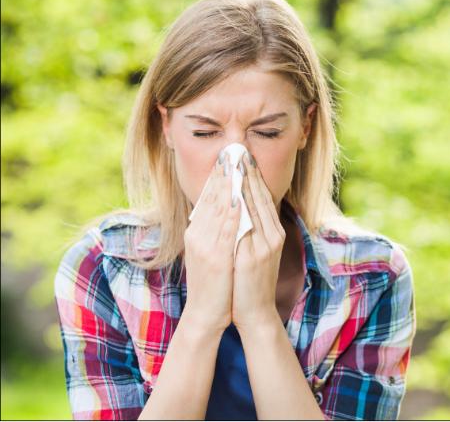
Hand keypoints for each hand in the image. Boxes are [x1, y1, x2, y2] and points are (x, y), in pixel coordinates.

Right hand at [181, 152, 239, 334]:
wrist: (206, 314)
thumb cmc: (215, 284)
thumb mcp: (212, 252)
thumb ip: (215, 231)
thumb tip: (224, 211)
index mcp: (197, 233)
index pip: (208, 198)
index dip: (218, 176)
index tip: (227, 156)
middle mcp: (198, 235)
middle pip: (211, 198)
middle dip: (223, 173)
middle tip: (232, 149)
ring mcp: (205, 246)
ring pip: (218, 209)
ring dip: (227, 185)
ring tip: (235, 164)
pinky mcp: (216, 258)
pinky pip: (225, 230)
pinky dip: (231, 211)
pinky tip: (237, 197)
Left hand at [232, 152, 284, 333]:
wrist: (255, 312)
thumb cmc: (249, 283)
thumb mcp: (253, 252)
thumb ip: (249, 230)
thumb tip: (238, 207)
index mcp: (273, 233)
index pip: (262, 197)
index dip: (252, 176)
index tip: (242, 156)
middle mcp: (273, 235)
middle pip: (260, 197)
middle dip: (248, 173)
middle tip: (238, 150)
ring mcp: (266, 245)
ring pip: (255, 207)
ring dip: (243, 184)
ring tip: (233, 164)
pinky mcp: (256, 256)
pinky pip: (248, 226)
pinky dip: (241, 208)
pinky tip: (233, 194)